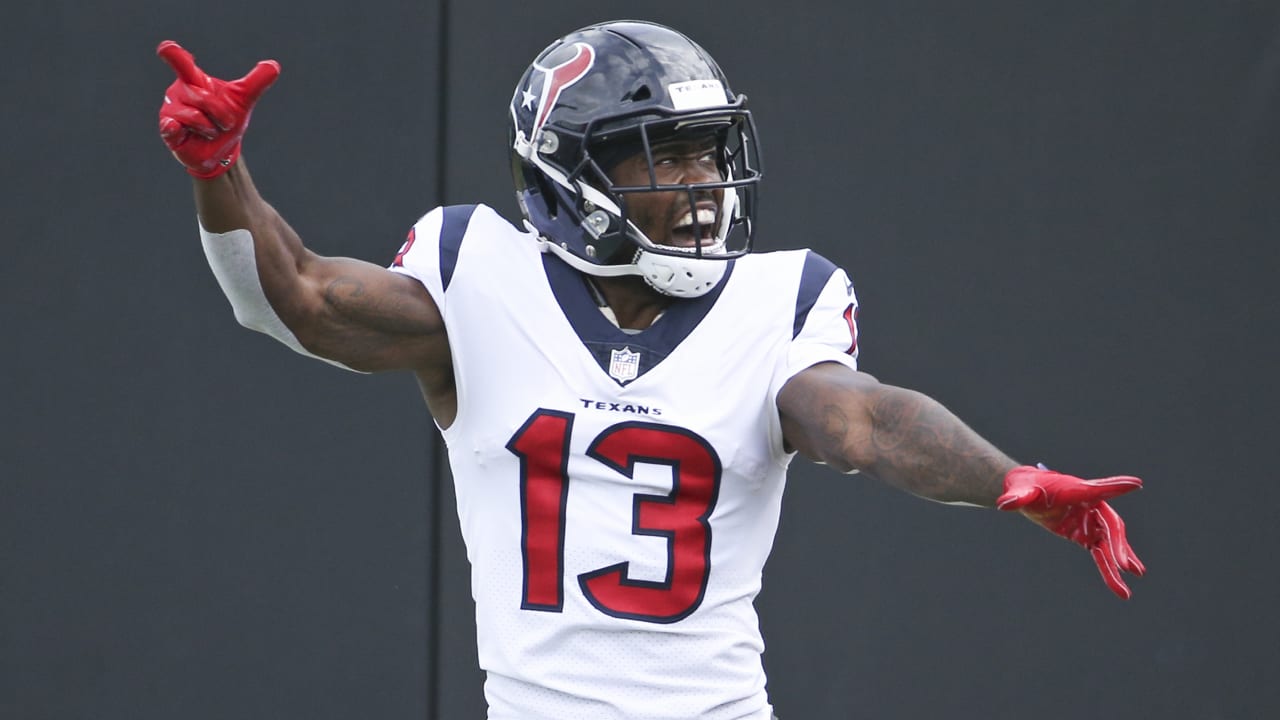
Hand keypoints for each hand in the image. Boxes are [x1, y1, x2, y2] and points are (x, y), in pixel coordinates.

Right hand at [156, 41, 279, 177]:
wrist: (220, 151)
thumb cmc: (227, 120)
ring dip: (209, 128)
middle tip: (224, 123)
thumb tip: (274, 65)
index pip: (182, 63)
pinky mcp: (167, 128)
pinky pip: (171, 127)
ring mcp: (170, 109)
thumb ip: (256, 82)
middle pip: (204, 99)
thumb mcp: (243, 100)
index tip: (166, 47)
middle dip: (221, 115)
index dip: (174, 55)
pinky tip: (176, 129)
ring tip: (208, 131)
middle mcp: (179, 91)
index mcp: (195, 79)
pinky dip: (176, 130)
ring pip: (194, 117)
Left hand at [997, 464, 1145, 598]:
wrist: (1027, 491)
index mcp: (1075, 490)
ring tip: (1131, 584)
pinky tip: (1121, 582)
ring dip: (1119, 563)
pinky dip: (1108, 566)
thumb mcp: (1019, 491)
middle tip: (1127, 567)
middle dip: (1118, 546)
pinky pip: (1100, 552)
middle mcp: (1090, 504)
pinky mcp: (1085, 534)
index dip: (1116, 487)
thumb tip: (1004, 504)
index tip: (1137, 484)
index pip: (1097, 489)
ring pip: (1108, 543)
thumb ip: (1016, 498)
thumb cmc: (1025, 486)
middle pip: (1109, 525)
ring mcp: (1090, 520)